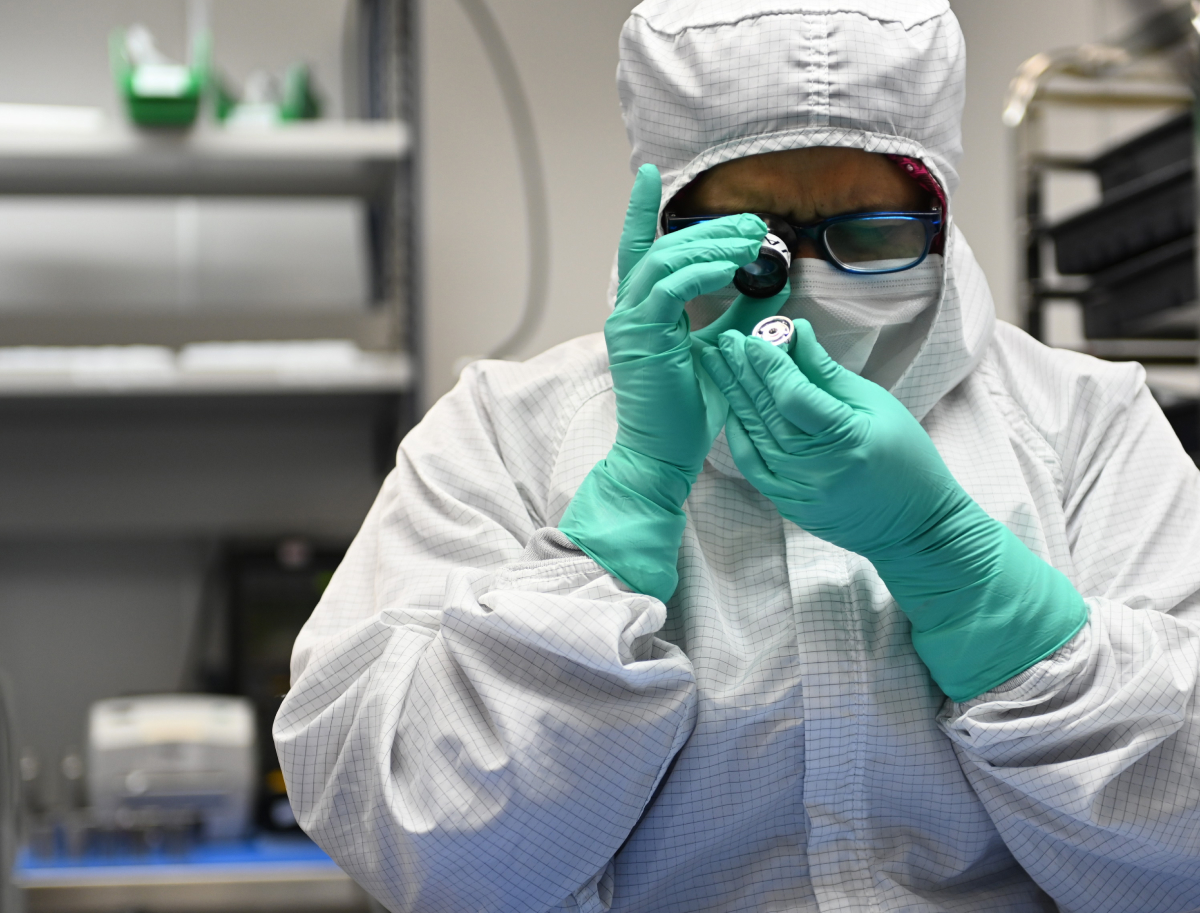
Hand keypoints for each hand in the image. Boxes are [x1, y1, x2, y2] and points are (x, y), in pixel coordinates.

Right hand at [607, 163, 768, 472]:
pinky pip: (669, 288)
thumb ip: (741, 314)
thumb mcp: (723, 349)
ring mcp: (629, 323)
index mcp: (643, 311)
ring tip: (752, 241)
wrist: (663, 455)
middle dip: (710, 230)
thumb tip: (773, 284)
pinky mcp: (639, 337)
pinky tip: (731, 266)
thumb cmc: (688, 411)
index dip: (639, 210)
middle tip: (754, 225)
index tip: (649, 174)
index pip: (638, 249)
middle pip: (663, 248)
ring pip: (665, 261)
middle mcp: (629, 311)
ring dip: (711, 245)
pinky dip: (700, 271)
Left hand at [699, 321, 1085, 700]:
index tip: (751, 337)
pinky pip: (753, 465)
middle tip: (725, 341)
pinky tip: (732, 409)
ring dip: (735, 398)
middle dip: (743, 372)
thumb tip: (796, 333)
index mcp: (846, 439)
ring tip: (719, 366)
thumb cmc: (905, 457)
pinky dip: (740, 434)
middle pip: (767, 412)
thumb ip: (828, 373)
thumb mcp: (876, 406)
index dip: (769, 364)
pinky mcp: (787, 505)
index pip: (793, 396)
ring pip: (754, 436)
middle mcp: (816, 469)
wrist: (915, 526)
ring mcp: (798, 492)